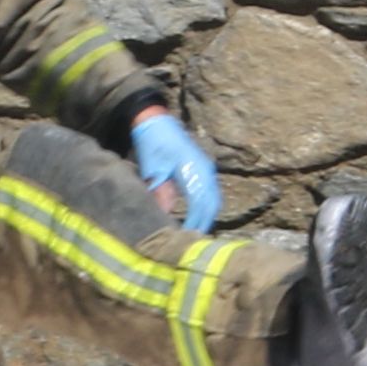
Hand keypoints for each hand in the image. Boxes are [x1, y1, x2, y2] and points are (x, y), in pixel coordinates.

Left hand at [133, 108, 223, 236]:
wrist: (156, 121)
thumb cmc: (153, 143)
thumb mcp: (153, 168)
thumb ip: (161, 192)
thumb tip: (165, 216)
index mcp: (193, 168)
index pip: (199, 202)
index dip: (195, 222)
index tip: (186, 238)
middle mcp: (205, 169)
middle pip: (211, 203)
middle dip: (204, 223)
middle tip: (193, 244)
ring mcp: (206, 169)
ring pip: (213, 199)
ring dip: (207, 217)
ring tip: (196, 236)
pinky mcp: (204, 170)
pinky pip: (210, 193)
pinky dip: (206, 208)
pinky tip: (198, 219)